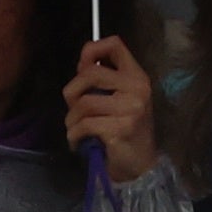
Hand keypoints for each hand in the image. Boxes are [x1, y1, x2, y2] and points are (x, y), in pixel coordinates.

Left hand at [63, 34, 156, 169]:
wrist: (140, 166)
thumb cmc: (126, 132)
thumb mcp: (120, 100)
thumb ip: (104, 80)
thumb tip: (82, 63)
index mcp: (137, 77)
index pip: (115, 45)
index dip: (92, 50)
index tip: (82, 67)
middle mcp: (137, 88)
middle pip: (90, 73)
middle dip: (72, 91)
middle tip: (73, 108)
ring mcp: (130, 109)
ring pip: (83, 103)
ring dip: (71, 119)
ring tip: (75, 129)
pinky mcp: (119, 129)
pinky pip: (84, 125)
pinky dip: (74, 135)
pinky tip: (77, 141)